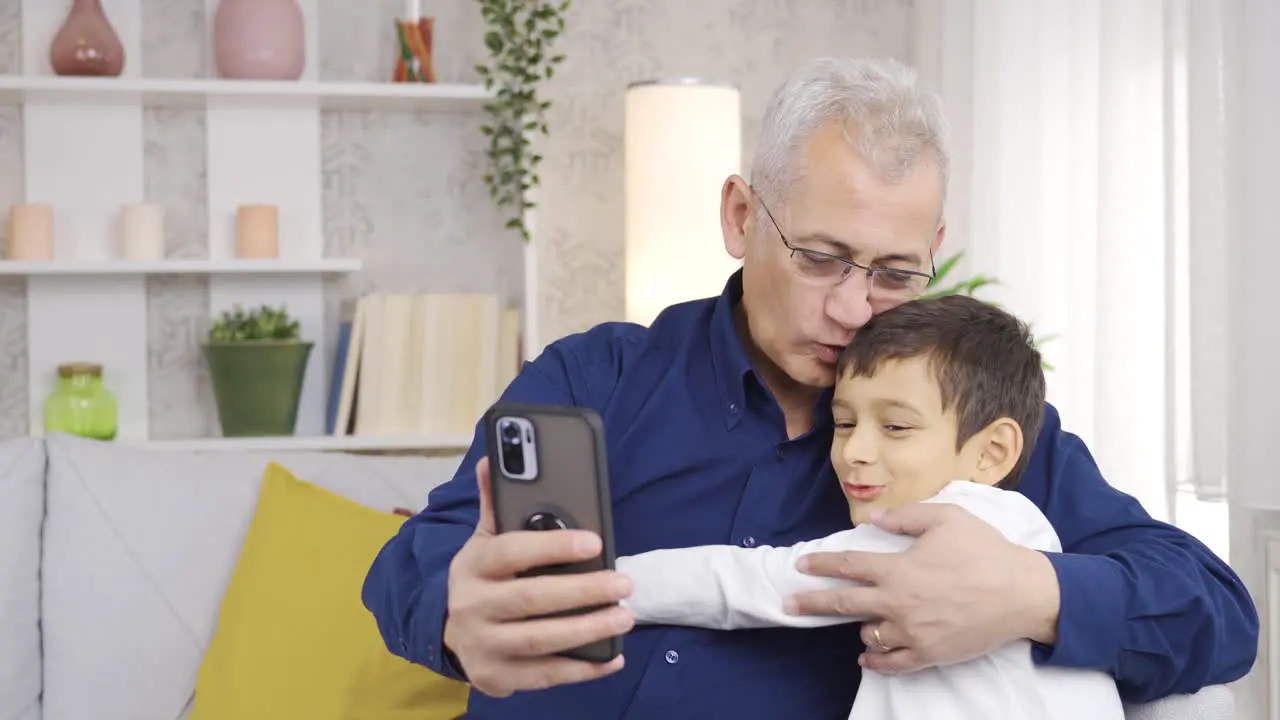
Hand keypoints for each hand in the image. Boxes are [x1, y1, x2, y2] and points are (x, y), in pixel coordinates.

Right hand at [443, 457, 634, 696]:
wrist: (448, 632)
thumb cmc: (482, 578)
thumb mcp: (483, 540)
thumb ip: (496, 504)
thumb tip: (488, 459)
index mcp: (472, 565)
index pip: (511, 552)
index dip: (553, 546)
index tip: (594, 542)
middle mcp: (472, 606)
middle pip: (531, 599)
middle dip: (583, 592)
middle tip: (624, 584)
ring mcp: (484, 645)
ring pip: (540, 639)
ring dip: (588, 630)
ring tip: (625, 617)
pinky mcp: (497, 677)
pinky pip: (545, 675)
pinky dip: (582, 669)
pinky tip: (612, 658)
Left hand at [786, 502, 1059, 673]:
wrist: (1022, 593)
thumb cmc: (985, 551)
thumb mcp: (946, 518)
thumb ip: (906, 516)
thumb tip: (874, 518)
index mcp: (899, 568)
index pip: (848, 565)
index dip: (821, 564)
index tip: (801, 565)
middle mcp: (899, 602)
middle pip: (844, 604)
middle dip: (811, 602)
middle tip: (789, 604)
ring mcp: (912, 632)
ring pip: (868, 635)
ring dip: (859, 626)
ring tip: (858, 620)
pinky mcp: (929, 654)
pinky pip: (892, 663)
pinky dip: (875, 660)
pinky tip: (866, 656)